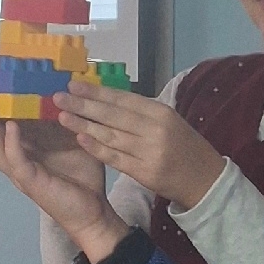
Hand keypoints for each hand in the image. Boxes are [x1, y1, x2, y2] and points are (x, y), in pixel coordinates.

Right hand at [0, 95, 128, 256]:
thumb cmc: (81, 177)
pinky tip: (11, 127)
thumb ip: (60, 121)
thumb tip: (58, 91)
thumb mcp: (70, 140)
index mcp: (21, 151)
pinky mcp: (31, 182)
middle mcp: (14, 161)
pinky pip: (16, 161)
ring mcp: (20, 173)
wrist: (94, 210)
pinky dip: (11, 144)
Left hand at [57, 83, 224, 210]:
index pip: (123, 99)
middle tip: (59, 97)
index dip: (96, 92)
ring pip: (111, 136)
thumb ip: (139, 111)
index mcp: (160, 112)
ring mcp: (149, 152)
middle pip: (113, 115)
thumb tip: (104, 97)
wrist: (204, 179)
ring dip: (84, 125)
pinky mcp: (144, 172)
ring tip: (63, 116)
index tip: (73, 84)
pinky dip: (96, 148)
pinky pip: (115, 158)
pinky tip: (80, 139)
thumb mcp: (167, 121)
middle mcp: (155, 129)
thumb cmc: (182, 145)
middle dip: (83, 105)